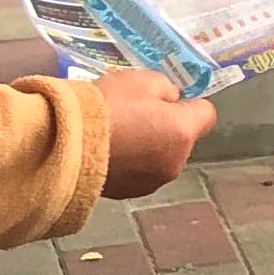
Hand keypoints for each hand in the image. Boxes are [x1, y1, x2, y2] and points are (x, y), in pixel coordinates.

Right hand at [96, 69, 215, 199]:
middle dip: (165, 127)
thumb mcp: (142, 80)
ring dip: (147, 148)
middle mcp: (176, 162)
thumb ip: (166, 89)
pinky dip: (130, 164)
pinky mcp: (129, 193)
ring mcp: (153, 182)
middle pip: (182, 139)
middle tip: (136, 113)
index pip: (207, 115)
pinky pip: (139, 173)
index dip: (190, 104)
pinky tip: (107, 152)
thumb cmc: (108, 106)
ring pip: (160, 158)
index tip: (168, 99)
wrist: (66, 143)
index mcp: (183, 132)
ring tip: (116, 135)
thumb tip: (171, 100)